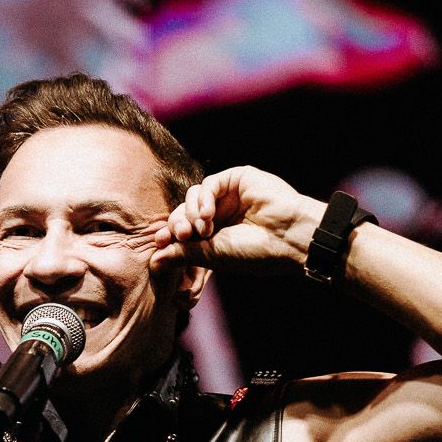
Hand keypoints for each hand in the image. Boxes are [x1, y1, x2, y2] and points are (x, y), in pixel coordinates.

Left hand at [151, 166, 321, 267]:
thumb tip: (154, 262)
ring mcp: (229, 196)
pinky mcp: (237, 179)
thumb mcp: (212, 256)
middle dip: (177, 223)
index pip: (183, 230)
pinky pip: (208, 183)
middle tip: (182, 235)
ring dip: (191, 212)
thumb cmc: (254, 253)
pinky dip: (203, 199)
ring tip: (202, 228)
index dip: (169, 234)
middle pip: (184, 211)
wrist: (287, 238)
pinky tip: (208, 214)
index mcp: (216, 235)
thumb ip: (181, 254)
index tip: (159, 241)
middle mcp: (222, 215)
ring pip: (193, 196)